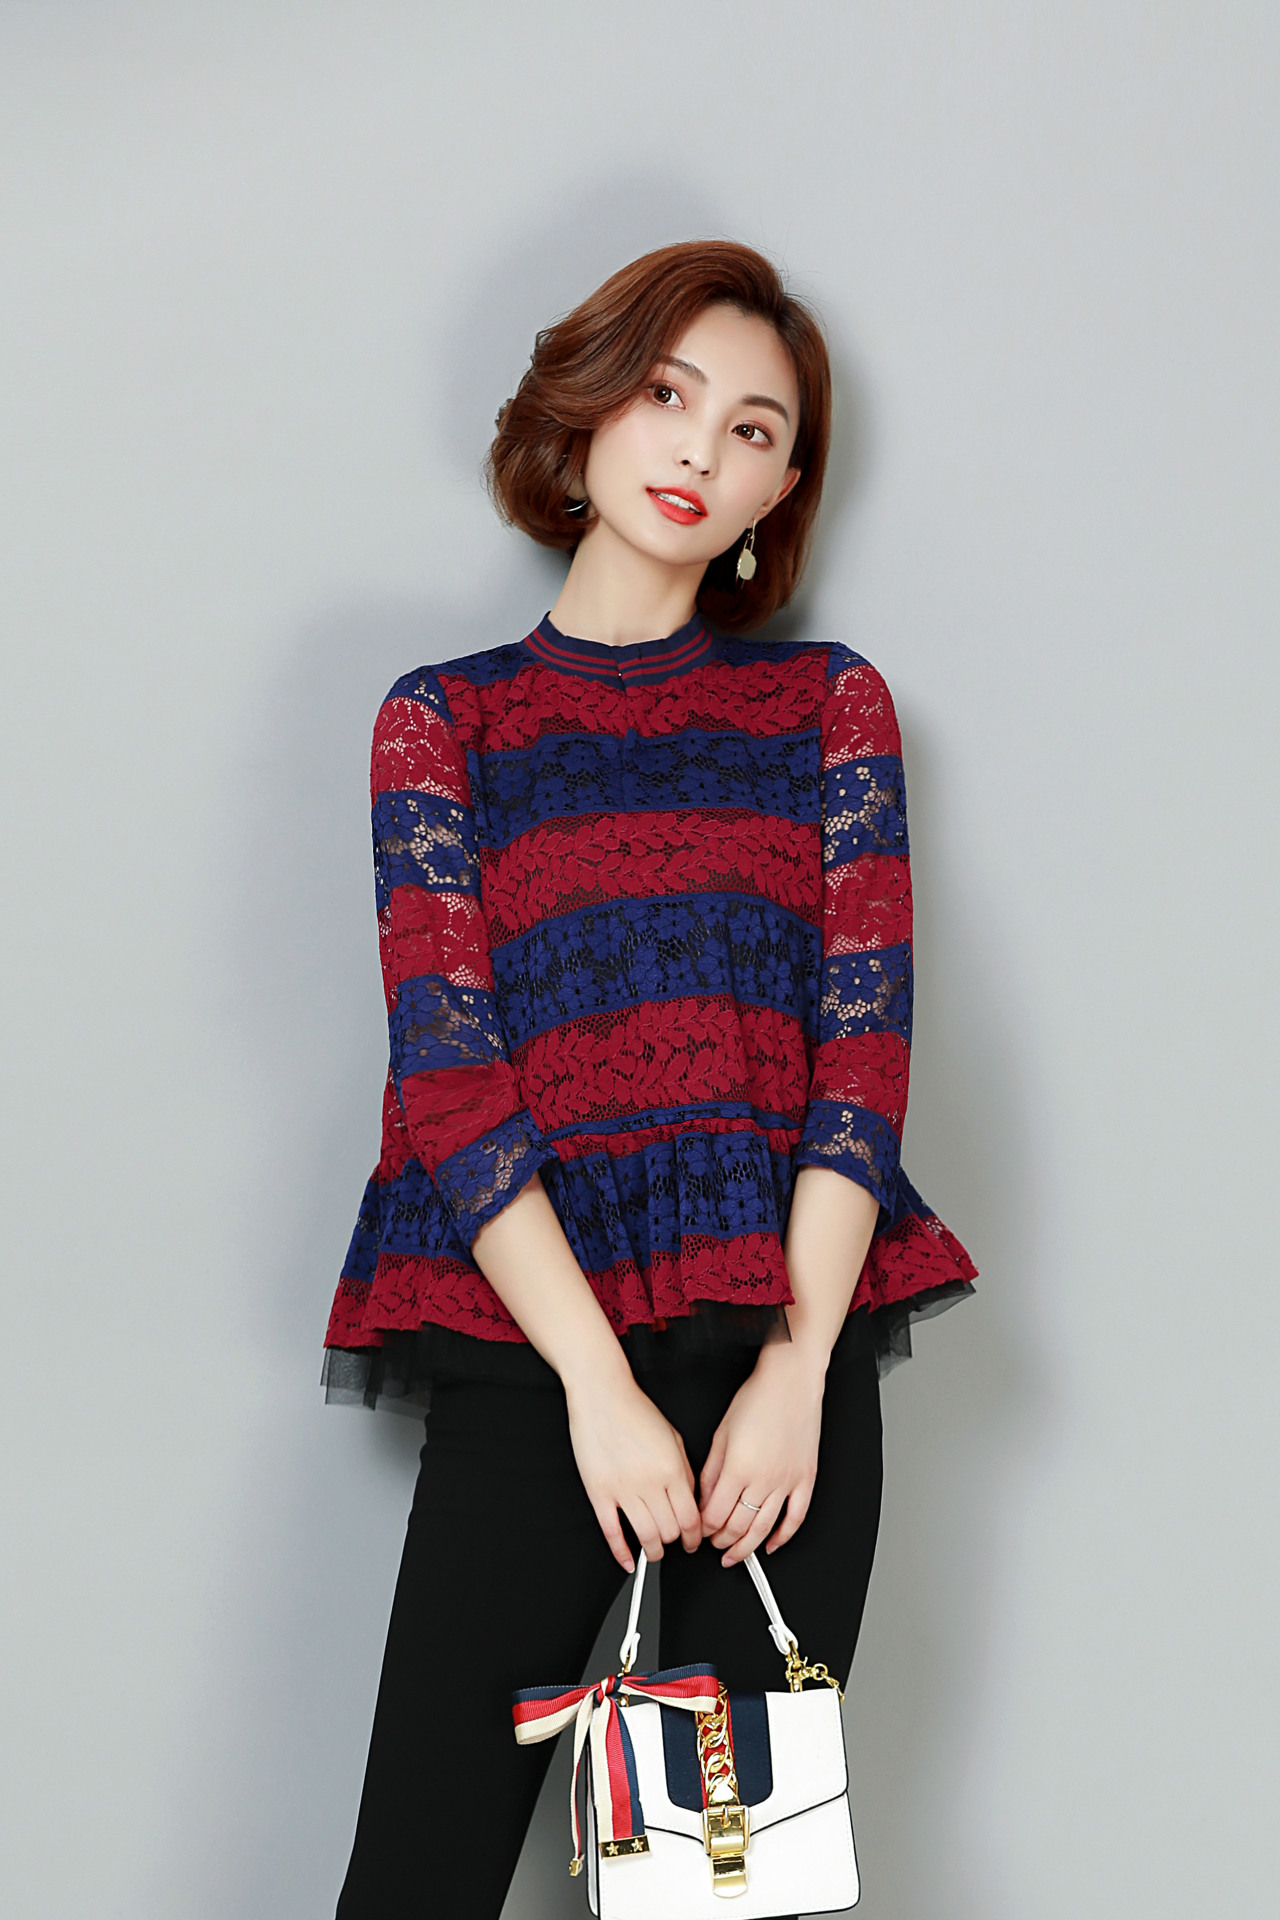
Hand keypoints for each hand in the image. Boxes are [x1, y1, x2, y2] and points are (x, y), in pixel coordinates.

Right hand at [565, 1364, 702, 1572]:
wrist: (602, 1394)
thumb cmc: (636, 1410)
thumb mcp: (674, 1437)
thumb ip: (686, 1471)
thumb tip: (692, 1501)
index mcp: (672, 1469)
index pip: (690, 1518)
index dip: (694, 1537)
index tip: (693, 1542)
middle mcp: (649, 1482)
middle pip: (670, 1530)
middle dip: (675, 1543)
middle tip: (675, 1545)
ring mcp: (622, 1489)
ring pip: (645, 1536)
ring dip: (653, 1551)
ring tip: (655, 1552)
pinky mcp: (599, 1491)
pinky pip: (611, 1531)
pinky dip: (620, 1552)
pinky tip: (628, 1561)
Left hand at [699, 1342, 827, 1565]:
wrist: (791, 1382)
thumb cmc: (757, 1398)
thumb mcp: (721, 1433)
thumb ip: (711, 1471)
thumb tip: (703, 1499)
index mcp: (738, 1467)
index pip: (714, 1514)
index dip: (703, 1528)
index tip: (698, 1531)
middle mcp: (763, 1479)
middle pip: (738, 1526)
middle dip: (721, 1541)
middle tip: (714, 1544)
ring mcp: (787, 1482)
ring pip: (764, 1528)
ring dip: (747, 1547)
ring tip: (735, 1555)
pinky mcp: (805, 1479)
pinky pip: (795, 1518)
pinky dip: (783, 1537)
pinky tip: (771, 1545)